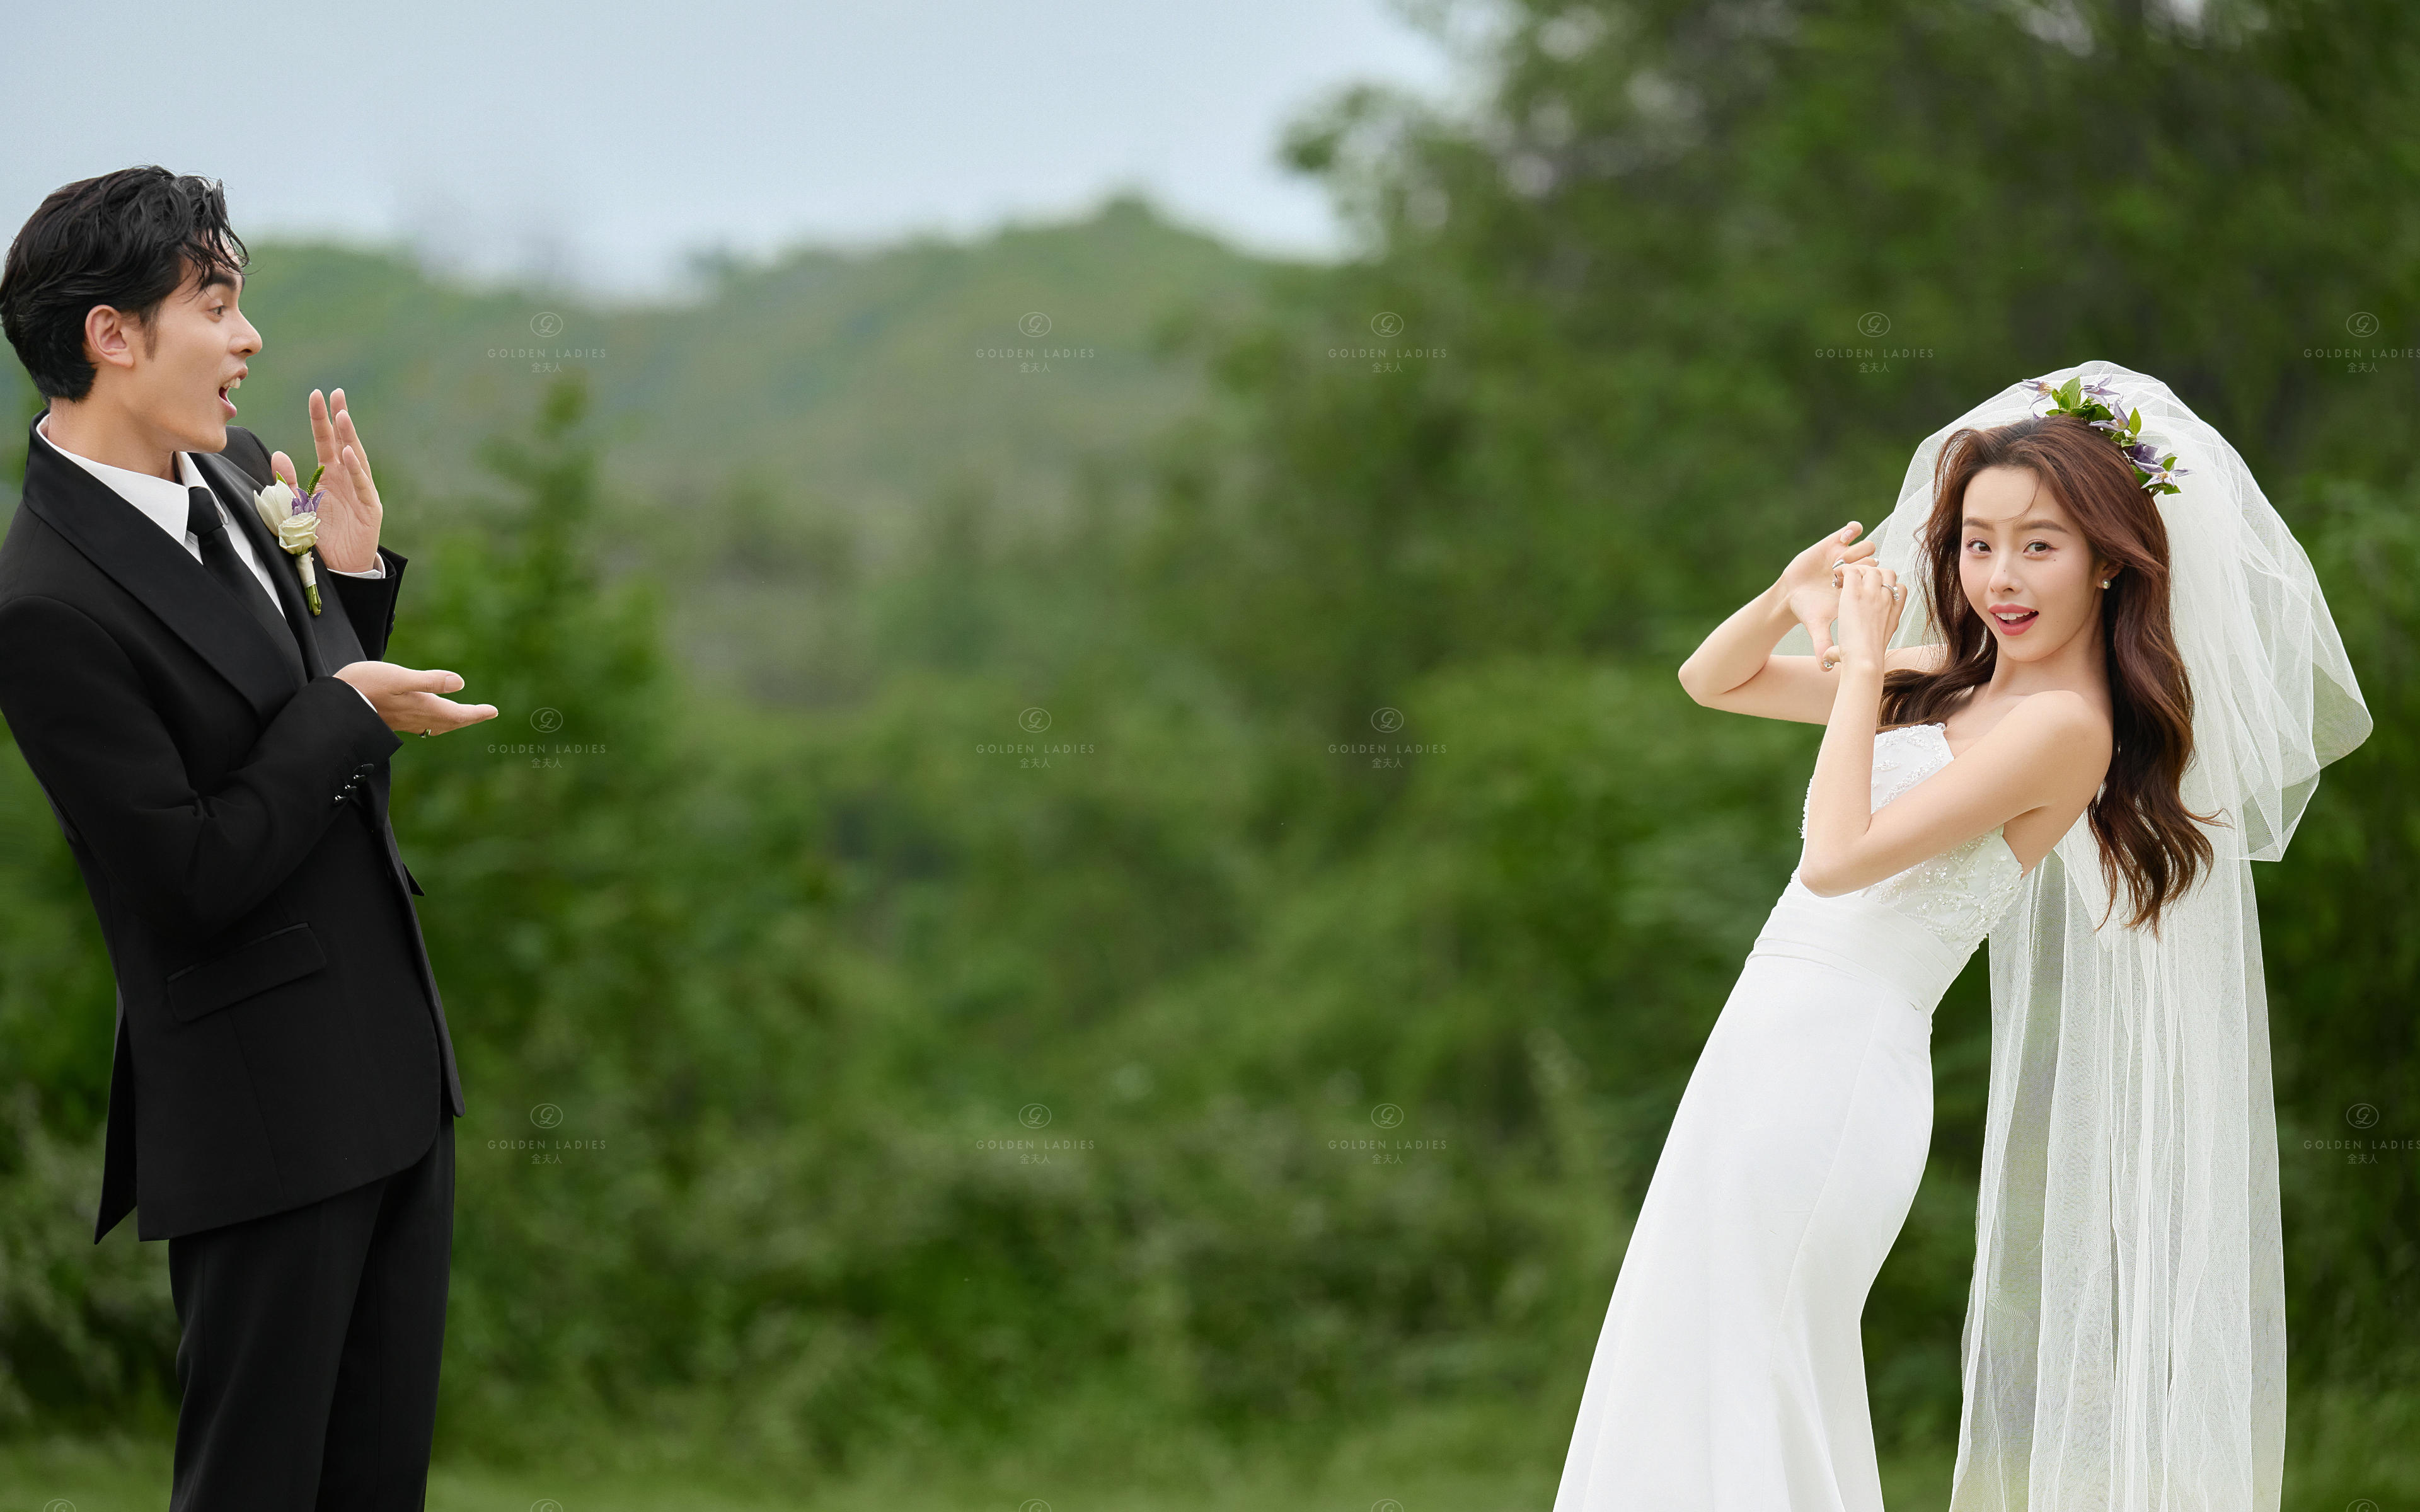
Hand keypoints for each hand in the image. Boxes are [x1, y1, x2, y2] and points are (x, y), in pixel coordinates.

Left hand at [272, 389, 381, 573]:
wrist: (341, 569)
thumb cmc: (321, 538)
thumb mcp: (297, 507)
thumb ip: (289, 482)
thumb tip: (278, 453)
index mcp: (329, 476)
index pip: (325, 441)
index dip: (321, 419)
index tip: (317, 395)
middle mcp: (347, 479)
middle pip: (343, 443)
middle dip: (339, 418)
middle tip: (336, 393)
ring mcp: (361, 492)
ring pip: (356, 459)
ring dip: (349, 437)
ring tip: (342, 415)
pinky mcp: (370, 509)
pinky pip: (362, 485)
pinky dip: (356, 469)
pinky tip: (349, 452)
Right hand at [333, 661, 497, 734]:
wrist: (333, 705)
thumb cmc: (364, 685)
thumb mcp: (399, 677)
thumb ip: (429, 680)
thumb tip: (460, 683)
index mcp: (422, 706)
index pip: (457, 714)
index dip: (477, 713)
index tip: (494, 712)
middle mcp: (415, 718)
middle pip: (449, 722)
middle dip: (467, 717)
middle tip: (485, 713)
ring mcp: (402, 721)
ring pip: (435, 725)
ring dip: (452, 721)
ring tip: (462, 716)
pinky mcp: (390, 720)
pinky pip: (420, 725)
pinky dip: (433, 721)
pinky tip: (427, 718)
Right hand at [1776, 521, 1876, 669]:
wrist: (1793, 593)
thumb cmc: (1808, 610)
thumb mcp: (1817, 626)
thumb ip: (1822, 644)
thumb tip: (1825, 670)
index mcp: (1860, 591)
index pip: (1880, 581)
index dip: (1869, 580)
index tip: (1846, 586)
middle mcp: (1858, 572)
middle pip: (1876, 562)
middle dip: (1861, 566)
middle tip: (1839, 575)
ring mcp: (1847, 556)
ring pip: (1867, 546)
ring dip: (1855, 551)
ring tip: (1836, 560)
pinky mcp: (1834, 542)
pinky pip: (1853, 530)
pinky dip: (1852, 531)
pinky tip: (1839, 541)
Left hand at [1830, 558, 1904, 673]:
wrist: (1864, 659)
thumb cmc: (1865, 660)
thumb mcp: (1863, 652)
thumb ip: (1847, 649)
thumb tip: (1826, 660)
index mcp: (1895, 612)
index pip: (1900, 588)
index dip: (1888, 585)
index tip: (1872, 592)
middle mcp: (1888, 600)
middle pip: (1887, 573)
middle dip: (1873, 573)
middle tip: (1857, 581)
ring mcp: (1873, 594)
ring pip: (1872, 569)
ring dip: (1859, 570)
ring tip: (1846, 579)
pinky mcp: (1856, 592)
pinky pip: (1852, 571)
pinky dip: (1844, 571)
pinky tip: (1836, 579)